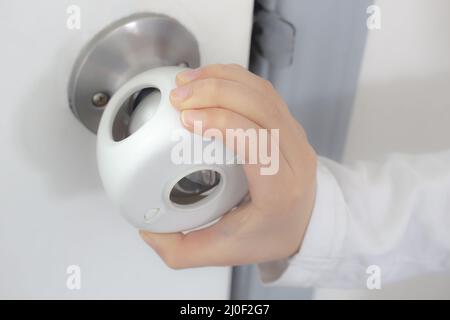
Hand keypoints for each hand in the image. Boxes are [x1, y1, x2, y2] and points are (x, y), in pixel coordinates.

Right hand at [139, 64, 316, 267]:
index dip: (223, 123)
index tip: (187, 118)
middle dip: (215, 92)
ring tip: (187, 82)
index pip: (258, 145)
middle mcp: (294, 157)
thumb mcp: (224, 251)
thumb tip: (148, 231)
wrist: (306, 223)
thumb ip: (180, 251)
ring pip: (263, 92)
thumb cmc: (272, 234)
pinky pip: (264, 91)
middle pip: (261, 108)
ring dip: (223, 79)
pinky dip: (234, 78)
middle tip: (178, 96)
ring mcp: (295, 136)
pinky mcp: (288, 124)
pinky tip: (209, 78)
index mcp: (280, 190)